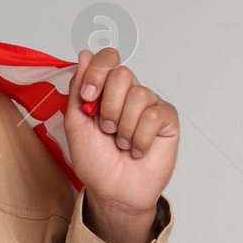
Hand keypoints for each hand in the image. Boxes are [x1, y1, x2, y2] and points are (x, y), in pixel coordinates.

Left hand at [64, 47, 178, 242]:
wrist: (112, 189)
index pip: (108, 58)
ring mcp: (149, 106)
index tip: (88, 97)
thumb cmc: (94, 159)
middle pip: (123, 74)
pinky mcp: (167, 121)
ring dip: (124, 127)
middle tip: (106, 129)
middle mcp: (128, 94)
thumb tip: (85, 54)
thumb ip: (79, 87)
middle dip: (109, 106)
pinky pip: (155, 115)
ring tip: (121, 143)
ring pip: (140, 96)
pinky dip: (140, 137)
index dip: (98, 73)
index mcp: (105, 91)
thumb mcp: (76, 122)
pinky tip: (137, 150)